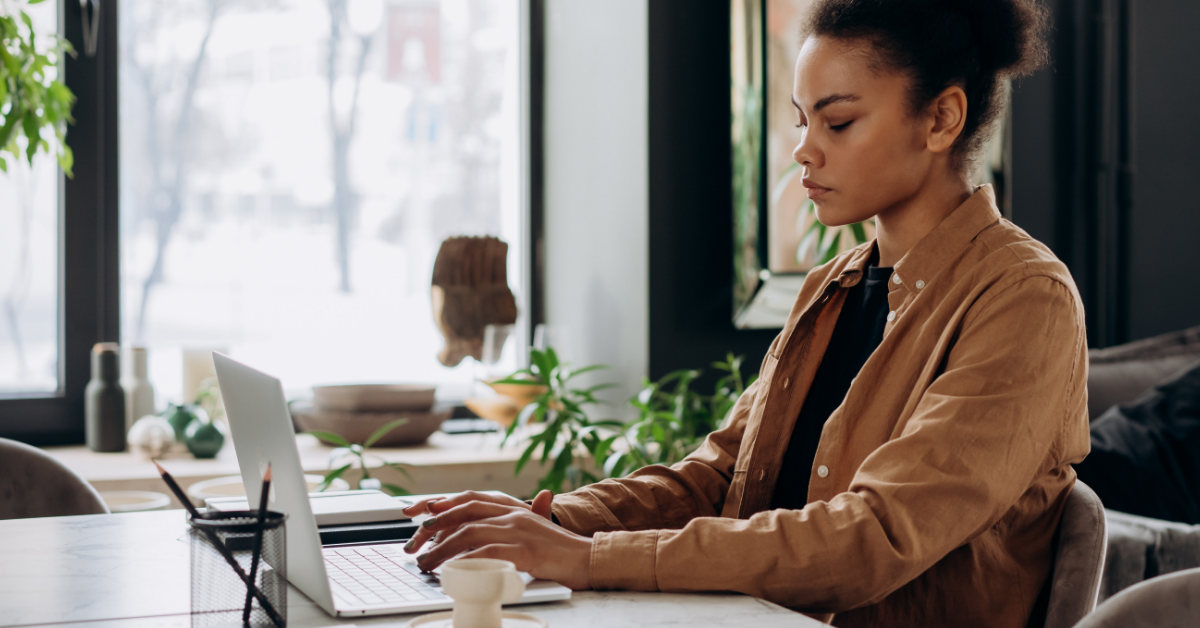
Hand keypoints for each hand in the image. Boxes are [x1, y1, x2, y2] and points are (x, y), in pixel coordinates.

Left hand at [402, 490, 591, 589]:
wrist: (591, 558)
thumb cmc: (562, 553)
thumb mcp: (533, 535)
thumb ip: (510, 531)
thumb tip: (483, 540)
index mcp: (514, 509)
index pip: (471, 500)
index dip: (444, 506)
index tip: (421, 516)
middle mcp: (514, 515)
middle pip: (464, 512)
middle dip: (434, 527)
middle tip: (414, 543)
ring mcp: (519, 530)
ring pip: (469, 532)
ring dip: (442, 548)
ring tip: (425, 563)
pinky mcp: (524, 550)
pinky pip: (486, 552)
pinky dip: (464, 561)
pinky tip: (451, 571)